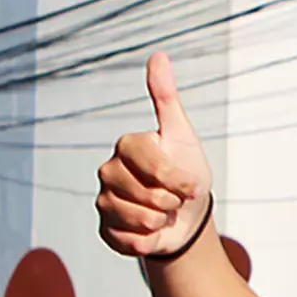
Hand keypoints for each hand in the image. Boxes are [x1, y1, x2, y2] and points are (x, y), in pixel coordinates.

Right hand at [97, 52, 214, 256]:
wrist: (187, 215)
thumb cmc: (186, 171)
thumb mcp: (182, 135)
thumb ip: (166, 98)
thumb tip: (158, 54)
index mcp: (127, 146)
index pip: (153, 162)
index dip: (180, 178)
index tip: (192, 182)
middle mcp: (108, 171)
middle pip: (146, 192)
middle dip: (172, 200)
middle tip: (176, 198)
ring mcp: (104, 201)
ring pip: (138, 217)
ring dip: (162, 221)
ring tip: (165, 213)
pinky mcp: (105, 230)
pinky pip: (128, 241)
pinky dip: (149, 241)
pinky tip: (154, 231)